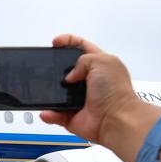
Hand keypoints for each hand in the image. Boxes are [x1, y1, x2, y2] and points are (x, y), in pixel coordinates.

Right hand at [40, 34, 160, 161]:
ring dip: (49, 92)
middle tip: (47, 67)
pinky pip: (54, 114)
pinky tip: (48, 111)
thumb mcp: (102, 61)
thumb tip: (68, 75)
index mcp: (98, 64)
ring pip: (57, 92)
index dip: (67, 42)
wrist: (115, 119)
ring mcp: (78, 99)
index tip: (55, 43)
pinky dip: (49, 113)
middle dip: (54, 67)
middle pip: (65, 69)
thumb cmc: (115, 91)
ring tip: (45, 89)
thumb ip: (82, 59)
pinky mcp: (71, 115)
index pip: (80, 47)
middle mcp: (87, 81)